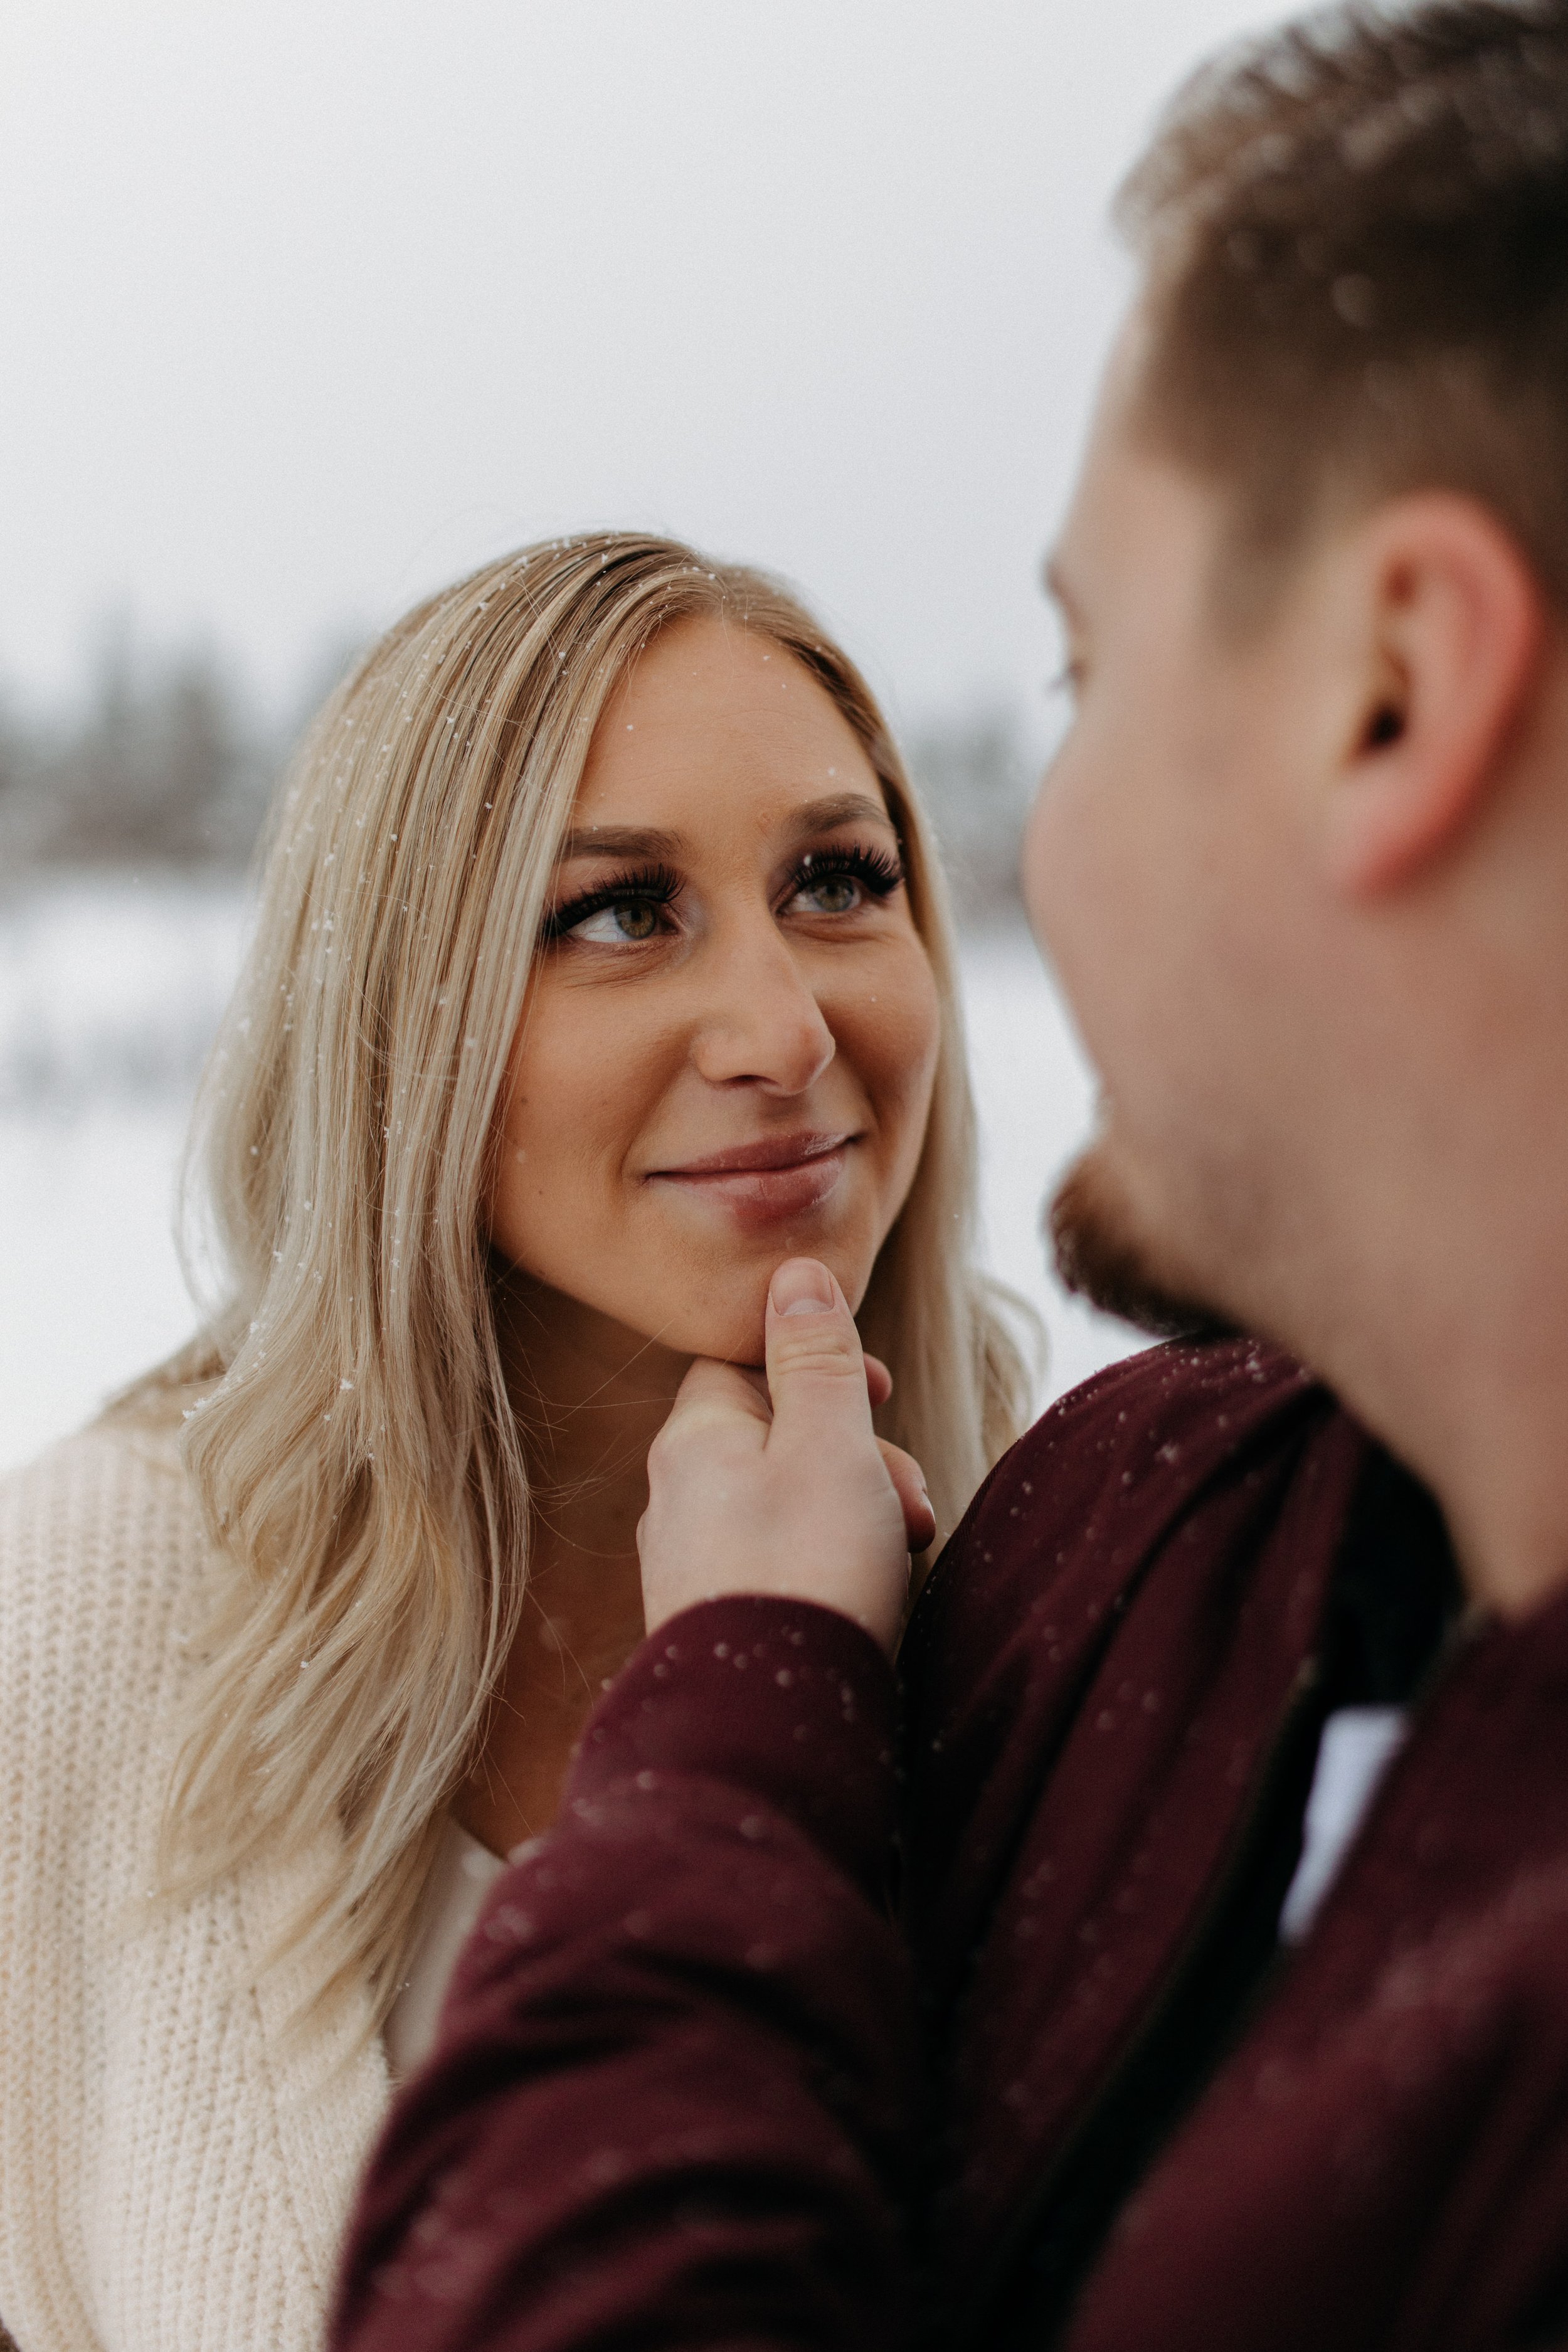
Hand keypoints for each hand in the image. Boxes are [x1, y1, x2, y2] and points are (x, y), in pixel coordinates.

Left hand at [638, 1257, 936, 1654]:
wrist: (769, 1726)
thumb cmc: (807, 1572)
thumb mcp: (829, 1442)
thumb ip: (817, 1356)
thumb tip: (794, 1273)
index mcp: (693, 1441)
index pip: (743, 1363)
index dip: (817, 1362)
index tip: (878, 1389)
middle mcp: (677, 1499)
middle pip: (776, 1437)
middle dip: (856, 1452)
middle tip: (906, 1496)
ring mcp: (693, 1568)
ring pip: (786, 1505)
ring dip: (856, 1512)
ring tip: (903, 1550)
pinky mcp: (717, 1624)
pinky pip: (780, 1566)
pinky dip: (832, 1565)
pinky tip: (868, 1598)